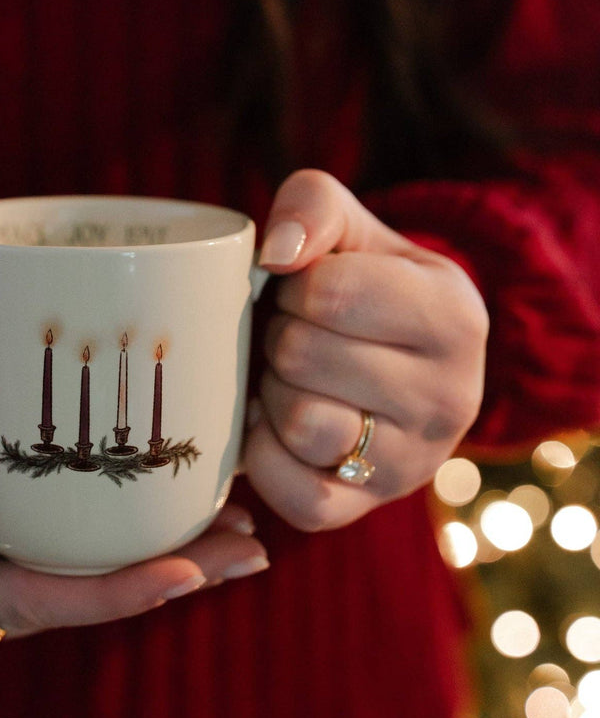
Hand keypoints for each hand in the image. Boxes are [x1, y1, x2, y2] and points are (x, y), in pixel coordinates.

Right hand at [0, 410, 268, 661]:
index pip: (26, 602)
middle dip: (162, 580)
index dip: (108, 593)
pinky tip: (170, 518)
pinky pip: (60, 563)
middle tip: (250, 549)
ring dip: (154, 564)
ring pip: (75, 587)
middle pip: (73, 602)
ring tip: (238, 535)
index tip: (185, 572)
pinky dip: (117, 545)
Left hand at [244, 169, 488, 530]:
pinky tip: (275, 427)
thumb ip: (313, 205)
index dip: (293, 286)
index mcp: (455, 317)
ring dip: (271, 393)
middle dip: (278, 338)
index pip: (330, 291)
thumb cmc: (355, 292)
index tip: (306, 293)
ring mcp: (411, 466)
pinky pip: (291, 493)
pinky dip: (262, 454)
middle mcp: (452, 399)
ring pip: (299, 423)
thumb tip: (276, 253)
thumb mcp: (349, 231)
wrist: (379, 371)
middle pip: (303, 355)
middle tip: (294, 339)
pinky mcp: (360, 512)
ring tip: (291, 380)